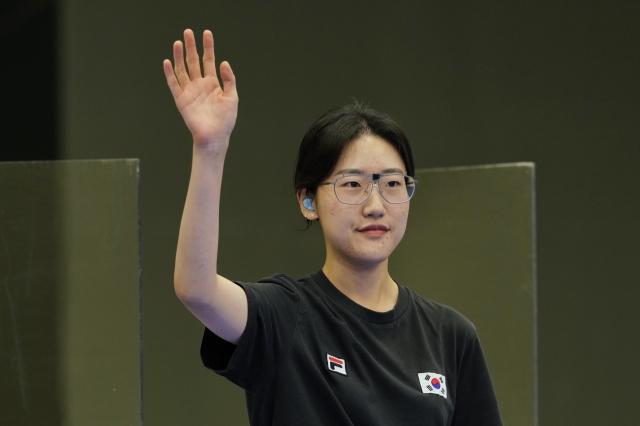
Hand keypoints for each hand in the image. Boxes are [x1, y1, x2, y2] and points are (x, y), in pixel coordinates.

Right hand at [163, 29, 237, 145]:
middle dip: (191, 46)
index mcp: (213, 83)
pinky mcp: (181, 100)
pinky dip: (170, 73)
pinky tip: (168, 62)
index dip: (208, 46)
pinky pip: (174, 84)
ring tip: (178, 43)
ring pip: (182, 70)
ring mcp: (190, 91)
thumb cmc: (225, 120)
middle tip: (188, 32)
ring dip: (179, 56)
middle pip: (194, 61)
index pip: (209, 60)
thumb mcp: (232, 97)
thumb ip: (228, 79)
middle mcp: (200, 85)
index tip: (206, 33)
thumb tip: (224, 62)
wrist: (215, 136)